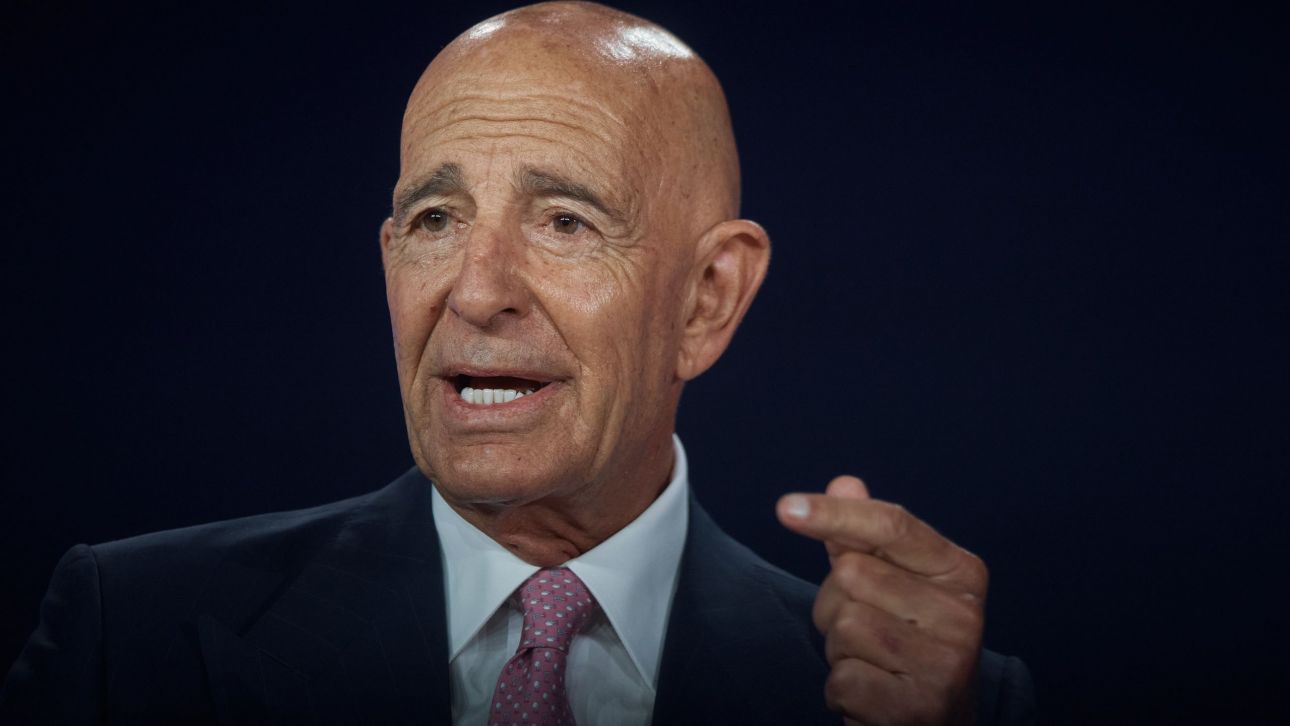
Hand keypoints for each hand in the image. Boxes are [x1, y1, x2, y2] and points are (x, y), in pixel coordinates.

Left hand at [777, 476, 986, 724]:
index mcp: (961, 572)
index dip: (834, 514)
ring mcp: (945, 664)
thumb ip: (866, 538)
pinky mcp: (918, 708)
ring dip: (839, 649)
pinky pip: (842, 678)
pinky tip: (873, 696)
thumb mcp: (894, 587)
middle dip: (837, 603)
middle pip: (852, 575)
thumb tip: (844, 482)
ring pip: (843, 625)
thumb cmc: (907, 646)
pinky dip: (843, 691)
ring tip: (874, 663)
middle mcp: (963, 615)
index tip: (785, 508)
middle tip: (867, 631)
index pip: (891, 525)